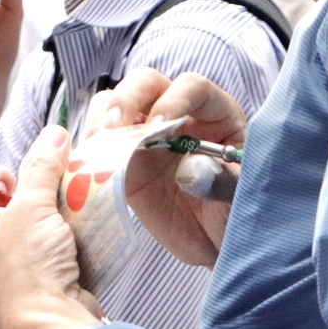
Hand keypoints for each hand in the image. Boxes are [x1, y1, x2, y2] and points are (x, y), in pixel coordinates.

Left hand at [0, 127, 102, 328]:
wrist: (53, 324)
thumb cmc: (28, 267)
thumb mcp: (31, 207)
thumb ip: (43, 167)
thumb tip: (54, 134)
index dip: (0, 173)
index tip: (17, 187)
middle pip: (12, 192)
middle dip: (38, 188)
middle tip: (49, 200)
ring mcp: (13, 254)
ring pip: (38, 212)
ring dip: (58, 206)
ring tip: (70, 212)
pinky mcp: (41, 267)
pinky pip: (55, 233)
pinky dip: (69, 227)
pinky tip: (80, 231)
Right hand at [94, 69, 247, 266]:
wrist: (215, 244)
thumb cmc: (238, 213)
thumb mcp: (242, 197)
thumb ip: (221, 181)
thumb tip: (188, 171)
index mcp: (215, 115)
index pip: (191, 87)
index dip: (173, 100)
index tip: (160, 127)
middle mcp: (177, 117)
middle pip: (145, 84)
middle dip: (125, 99)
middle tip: (114, 128)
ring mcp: (145, 138)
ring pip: (113, 105)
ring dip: (100, 119)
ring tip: (97, 145)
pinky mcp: (122, 163)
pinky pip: (98, 144)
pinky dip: (87, 149)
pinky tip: (85, 164)